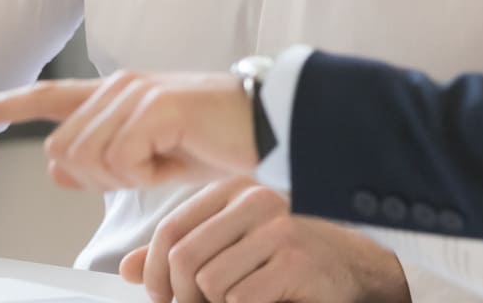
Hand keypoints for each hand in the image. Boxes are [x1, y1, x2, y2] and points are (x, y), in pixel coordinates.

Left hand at [0, 71, 257, 189]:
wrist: (271, 128)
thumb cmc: (220, 142)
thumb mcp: (153, 159)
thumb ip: (104, 160)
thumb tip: (58, 170)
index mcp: (117, 93)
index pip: (48, 97)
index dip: (1, 105)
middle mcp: (120, 86)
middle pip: (63, 152)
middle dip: (99, 179)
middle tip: (151, 169)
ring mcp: (137, 94)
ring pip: (87, 160)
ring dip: (126, 179)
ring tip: (168, 161)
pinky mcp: (155, 107)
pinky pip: (121, 162)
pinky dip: (147, 177)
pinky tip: (176, 159)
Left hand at [120, 177, 409, 302]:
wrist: (354, 269)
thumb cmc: (289, 259)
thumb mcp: (231, 248)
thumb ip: (182, 253)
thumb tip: (128, 268)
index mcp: (236, 190)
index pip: (171, 230)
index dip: (155, 274)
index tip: (163, 298)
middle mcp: (257, 199)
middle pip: (184, 259)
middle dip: (181, 299)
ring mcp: (279, 226)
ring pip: (209, 283)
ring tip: (238, 302)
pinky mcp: (295, 259)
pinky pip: (240, 298)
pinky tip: (266, 300)